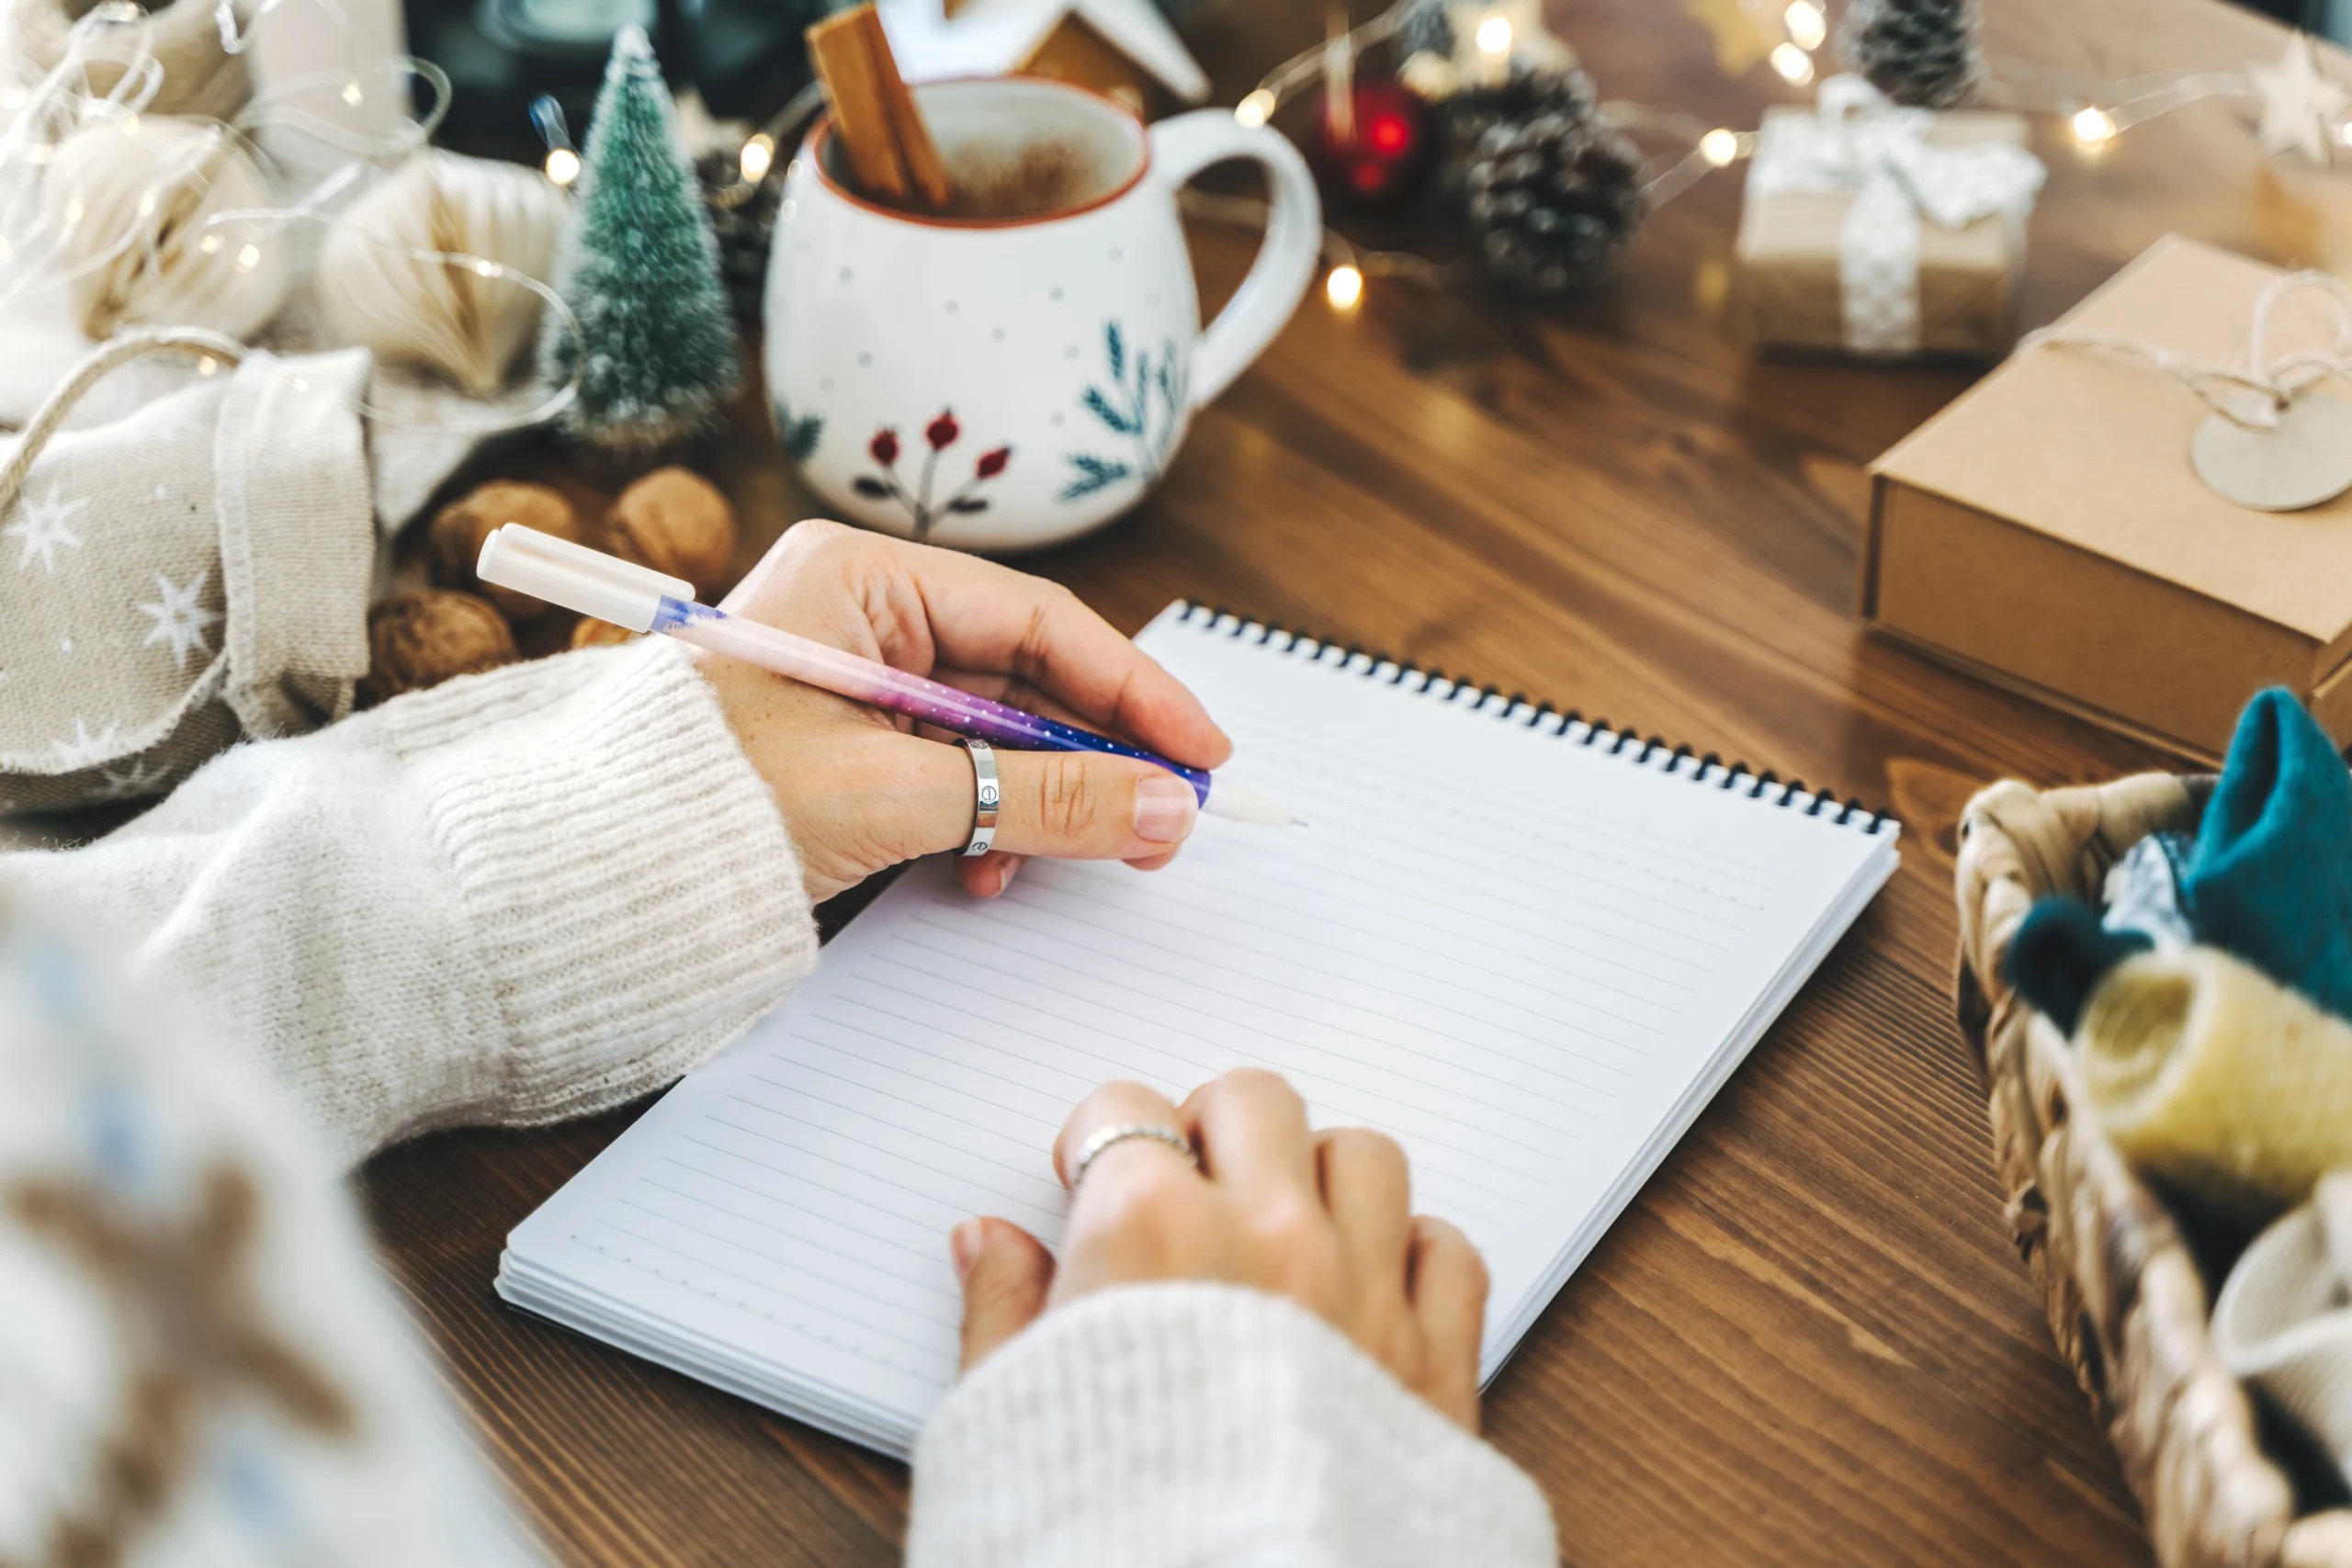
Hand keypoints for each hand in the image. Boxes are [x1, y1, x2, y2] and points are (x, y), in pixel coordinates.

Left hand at [688, 521, 1231, 903]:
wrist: (587, 885)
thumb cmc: (704, 807)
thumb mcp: (894, 797)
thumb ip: (1041, 800)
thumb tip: (1164, 808)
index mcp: (861, 577)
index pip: (1040, 621)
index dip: (1134, 690)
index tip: (1201, 754)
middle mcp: (863, 615)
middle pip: (1026, 679)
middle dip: (1095, 759)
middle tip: (1162, 823)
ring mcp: (856, 682)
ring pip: (997, 736)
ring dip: (1038, 803)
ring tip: (1069, 860)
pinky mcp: (847, 747)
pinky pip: (952, 774)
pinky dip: (985, 825)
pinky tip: (985, 872)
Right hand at [950, 1070, 1489, 1431]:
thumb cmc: (1107, 1539)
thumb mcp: (1006, 1419)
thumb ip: (1001, 1313)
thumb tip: (988, 1244)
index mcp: (1145, 1234)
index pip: (1121, 1112)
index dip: (1095, 1145)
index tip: (1088, 1177)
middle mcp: (1265, 1239)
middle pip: (1253, 1101)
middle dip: (1210, 1131)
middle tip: (1184, 1187)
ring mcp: (1362, 1296)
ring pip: (1364, 1154)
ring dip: (1320, 1175)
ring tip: (1281, 1226)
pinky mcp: (1434, 1367)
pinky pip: (1447, 1251)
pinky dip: (1413, 1253)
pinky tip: (1368, 1290)